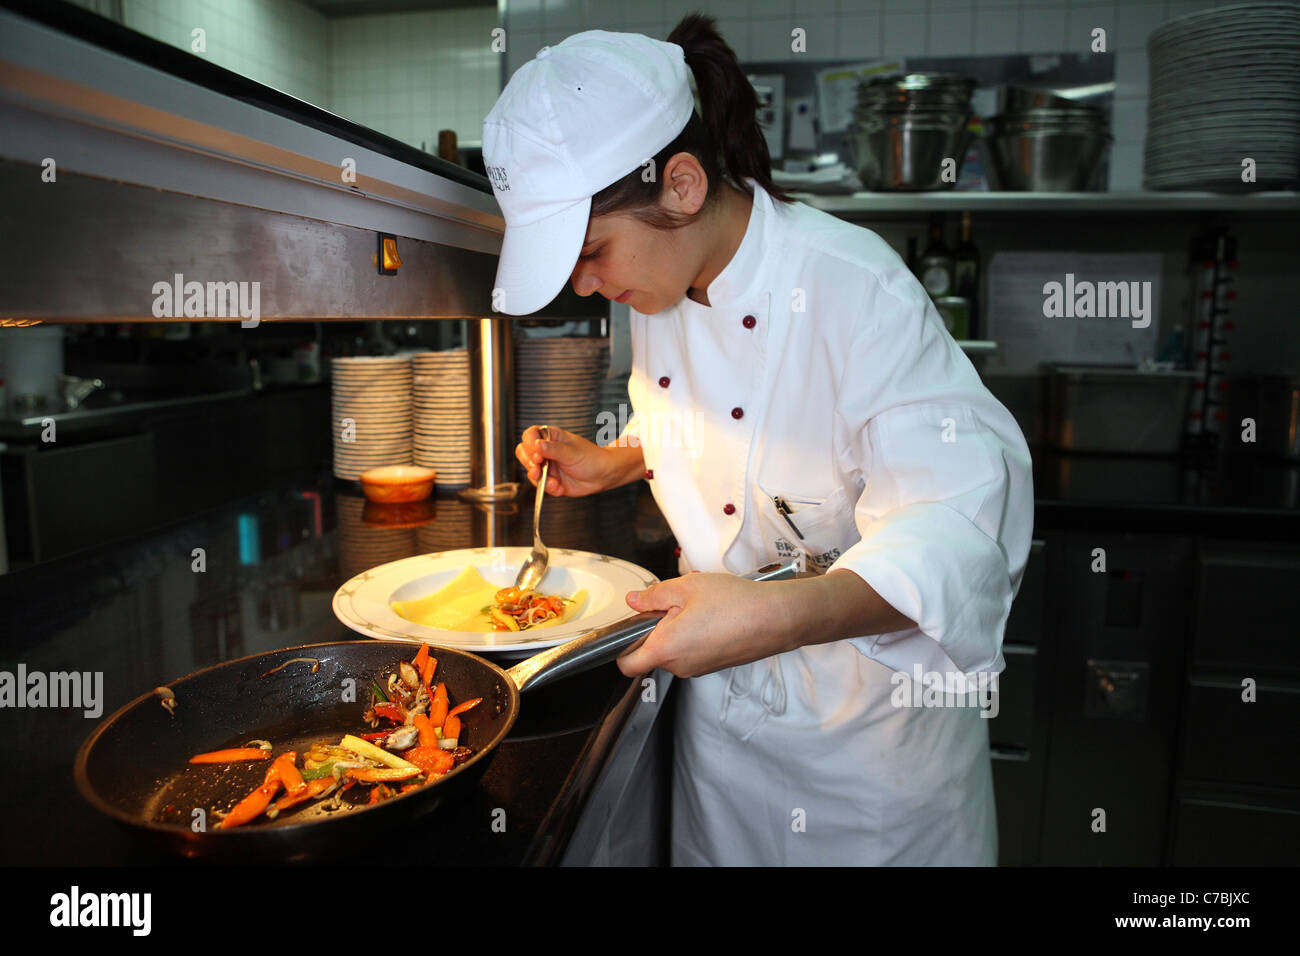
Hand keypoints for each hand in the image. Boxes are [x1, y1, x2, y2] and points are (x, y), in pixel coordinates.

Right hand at [515, 425, 613, 497]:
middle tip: (537, 469)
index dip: (530, 444)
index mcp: (551, 437)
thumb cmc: (592, 458)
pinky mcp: (550, 480)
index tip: (536, 454)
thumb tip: (537, 445)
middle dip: (529, 463)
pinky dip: (548, 488)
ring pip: (531, 471)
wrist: (603, 476)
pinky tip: (559, 488)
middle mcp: (546, 451)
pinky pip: (541, 485)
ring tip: (552, 482)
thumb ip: (553, 449)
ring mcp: (547, 466)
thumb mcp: (572, 452)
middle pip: (524, 453)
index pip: (530, 435)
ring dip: (539, 478)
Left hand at [615, 569, 916, 677]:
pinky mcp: (715, 665)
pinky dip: (695, 636)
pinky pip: (694, 652)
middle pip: (651, 653)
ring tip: (699, 605)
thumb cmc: (733, 602)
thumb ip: (653, 596)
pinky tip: (713, 615)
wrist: (777, 618)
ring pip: (674, 651)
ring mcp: (699, 669)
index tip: (630, 625)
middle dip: (656, 629)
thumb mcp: (686, 587)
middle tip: (674, 602)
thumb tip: (633, 601)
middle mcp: (679, 666)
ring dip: (678, 630)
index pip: (627, 664)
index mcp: (664, 649)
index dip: (621, 646)